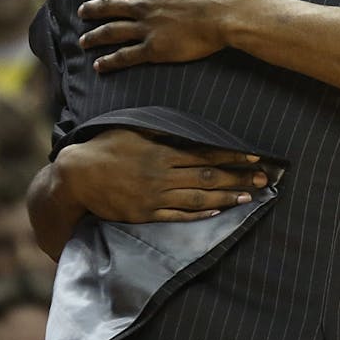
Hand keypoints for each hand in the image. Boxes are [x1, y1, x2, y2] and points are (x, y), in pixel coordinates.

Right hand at [56, 128, 266, 221]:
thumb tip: (184, 124)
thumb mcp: (133, 129)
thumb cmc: (104, 148)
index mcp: (162, 153)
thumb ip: (160, 129)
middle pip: (208, 178)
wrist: (76, 177)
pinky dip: (199, 214)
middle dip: (238, 178)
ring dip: (225, 198)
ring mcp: (155, 198)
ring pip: (198, 199)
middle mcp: (163, 176)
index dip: (232, 157)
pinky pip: (177, 215)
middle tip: (263, 180)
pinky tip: (217, 211)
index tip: (254, 157)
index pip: (206, 156)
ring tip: (247, 197)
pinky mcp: (145, 214)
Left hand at [77, 0, 234, 71]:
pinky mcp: (154, 49)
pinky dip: (110, 61)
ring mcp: (146, 28)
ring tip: (83, 41)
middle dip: (92, 9)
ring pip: (111, 32)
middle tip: (80, 12)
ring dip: (94, 36)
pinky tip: (98, 65)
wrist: (225, 15)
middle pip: (109, 7)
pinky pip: (125, 56)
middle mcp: (143, 6)